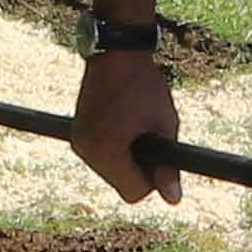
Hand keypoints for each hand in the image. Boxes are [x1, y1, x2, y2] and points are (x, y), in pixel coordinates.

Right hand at [71, 51, 182, 203]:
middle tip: (148, 132)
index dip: (152, 178)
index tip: (159, 151)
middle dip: (138, 166)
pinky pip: (101, 156)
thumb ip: (168, 166)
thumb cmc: (143, 84)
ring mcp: (78, 142)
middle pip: (121, 184)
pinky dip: (115, 147)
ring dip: (126, 156)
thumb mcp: (163, 124)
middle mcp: (86, 152)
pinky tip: (123, 120)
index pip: (134, 193)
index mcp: (106, 152)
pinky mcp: (77, 133)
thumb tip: (174, 201)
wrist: (116, 50)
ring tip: (134, 122)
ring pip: (111, 172)